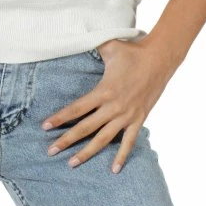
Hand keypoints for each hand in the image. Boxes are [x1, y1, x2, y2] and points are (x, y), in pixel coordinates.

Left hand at [39, 36, 175, 173]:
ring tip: (72, 163)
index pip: (76, 109)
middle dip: (66, 140)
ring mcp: (127, 115)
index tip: (45, 127)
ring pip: (104, 139)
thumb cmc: (133, 51)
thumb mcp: (109, 46)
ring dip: (87, 152)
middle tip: (50, 151)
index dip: (59, 118)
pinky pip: (129, 141)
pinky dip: (122, 156)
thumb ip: (90, 44)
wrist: (161, 59)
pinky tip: (114, 170)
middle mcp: (114, 107)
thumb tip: (72, 35)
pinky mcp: (139, 119)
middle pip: (86, 128)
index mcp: (104, 91)